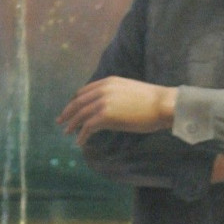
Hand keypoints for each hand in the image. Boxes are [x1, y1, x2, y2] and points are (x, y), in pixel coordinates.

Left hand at [57, 77, 177, 145]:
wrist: (162, 104)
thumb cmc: (153, 102)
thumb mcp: (130, 92)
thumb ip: (116, 96)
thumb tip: (111, 109)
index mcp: (108, 82)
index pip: (84, 91)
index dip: (75, 101)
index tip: (71, 109)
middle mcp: (102, 89)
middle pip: (78, 102)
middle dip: (68, 112)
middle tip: (60, 121)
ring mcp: (103, 102)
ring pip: (81, 114)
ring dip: (72, 124)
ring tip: (67, 132)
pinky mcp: (106, 115)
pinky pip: (88, 127)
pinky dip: (82, 135)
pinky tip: (80, 141)